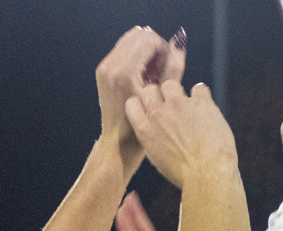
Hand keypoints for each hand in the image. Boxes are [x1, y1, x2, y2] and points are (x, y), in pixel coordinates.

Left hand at [96, 27, 185, 164]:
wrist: (118, 143)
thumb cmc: (141, 128)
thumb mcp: (162, 97)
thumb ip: (173, 69)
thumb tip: (179, 47)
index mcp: (124, 72)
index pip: (148, 39)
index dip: (164, 49)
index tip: (169, 65)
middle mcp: (111, 67)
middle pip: (138, 35)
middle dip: (155, 47)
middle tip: (162, 68)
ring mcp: (105, 68)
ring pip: (130, 40)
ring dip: (146, 51)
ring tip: (154, 73)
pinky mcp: (103, 72)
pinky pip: (123, 51)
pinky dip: (137, 57)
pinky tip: (144, 77)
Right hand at [124, 80, 237, 189]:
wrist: (207, 175)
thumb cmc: (184, 174)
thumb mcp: (158, 160)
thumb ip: (152, 140)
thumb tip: (154, 130)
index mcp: (145, 130)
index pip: (132, 103)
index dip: (142, 104)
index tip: (150, 109)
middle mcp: (158, 114)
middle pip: (150, 89)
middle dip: (158, 95)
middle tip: (170, 107)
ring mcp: (179, 105)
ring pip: (171, 84)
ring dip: (178, 93)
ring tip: (188, 108)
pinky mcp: (200, 102)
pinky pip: (199, 88)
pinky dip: (202, 96)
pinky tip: (205, 109)